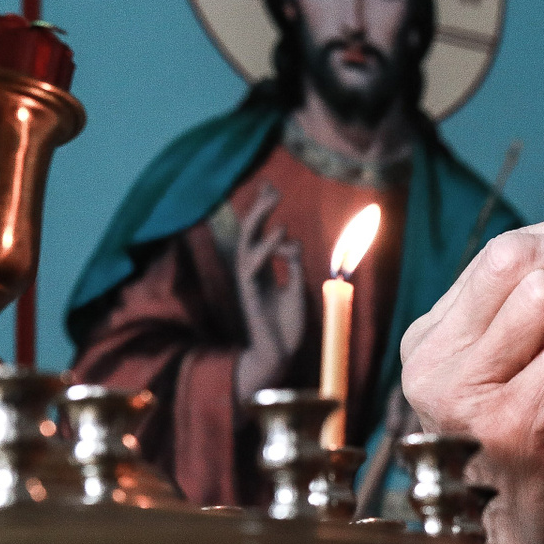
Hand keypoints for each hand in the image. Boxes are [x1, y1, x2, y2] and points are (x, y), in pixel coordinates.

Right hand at [232, 182, 306, 404]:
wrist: (279, 356)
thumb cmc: (286, 327)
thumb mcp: (297, 289)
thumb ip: (294, 266)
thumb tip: (294, 242)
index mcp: (263, 271)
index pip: (260, 234)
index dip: (263, 211)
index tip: (271, 188)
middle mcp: (252, 273)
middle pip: (250, 234)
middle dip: (259, 209)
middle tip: (271, 187)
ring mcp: (249, 283)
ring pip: (247, 245)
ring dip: (260, 220)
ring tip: (274, 201)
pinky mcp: (250, 294)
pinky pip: (254, 265)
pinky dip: (268, 248)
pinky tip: (282, 232)